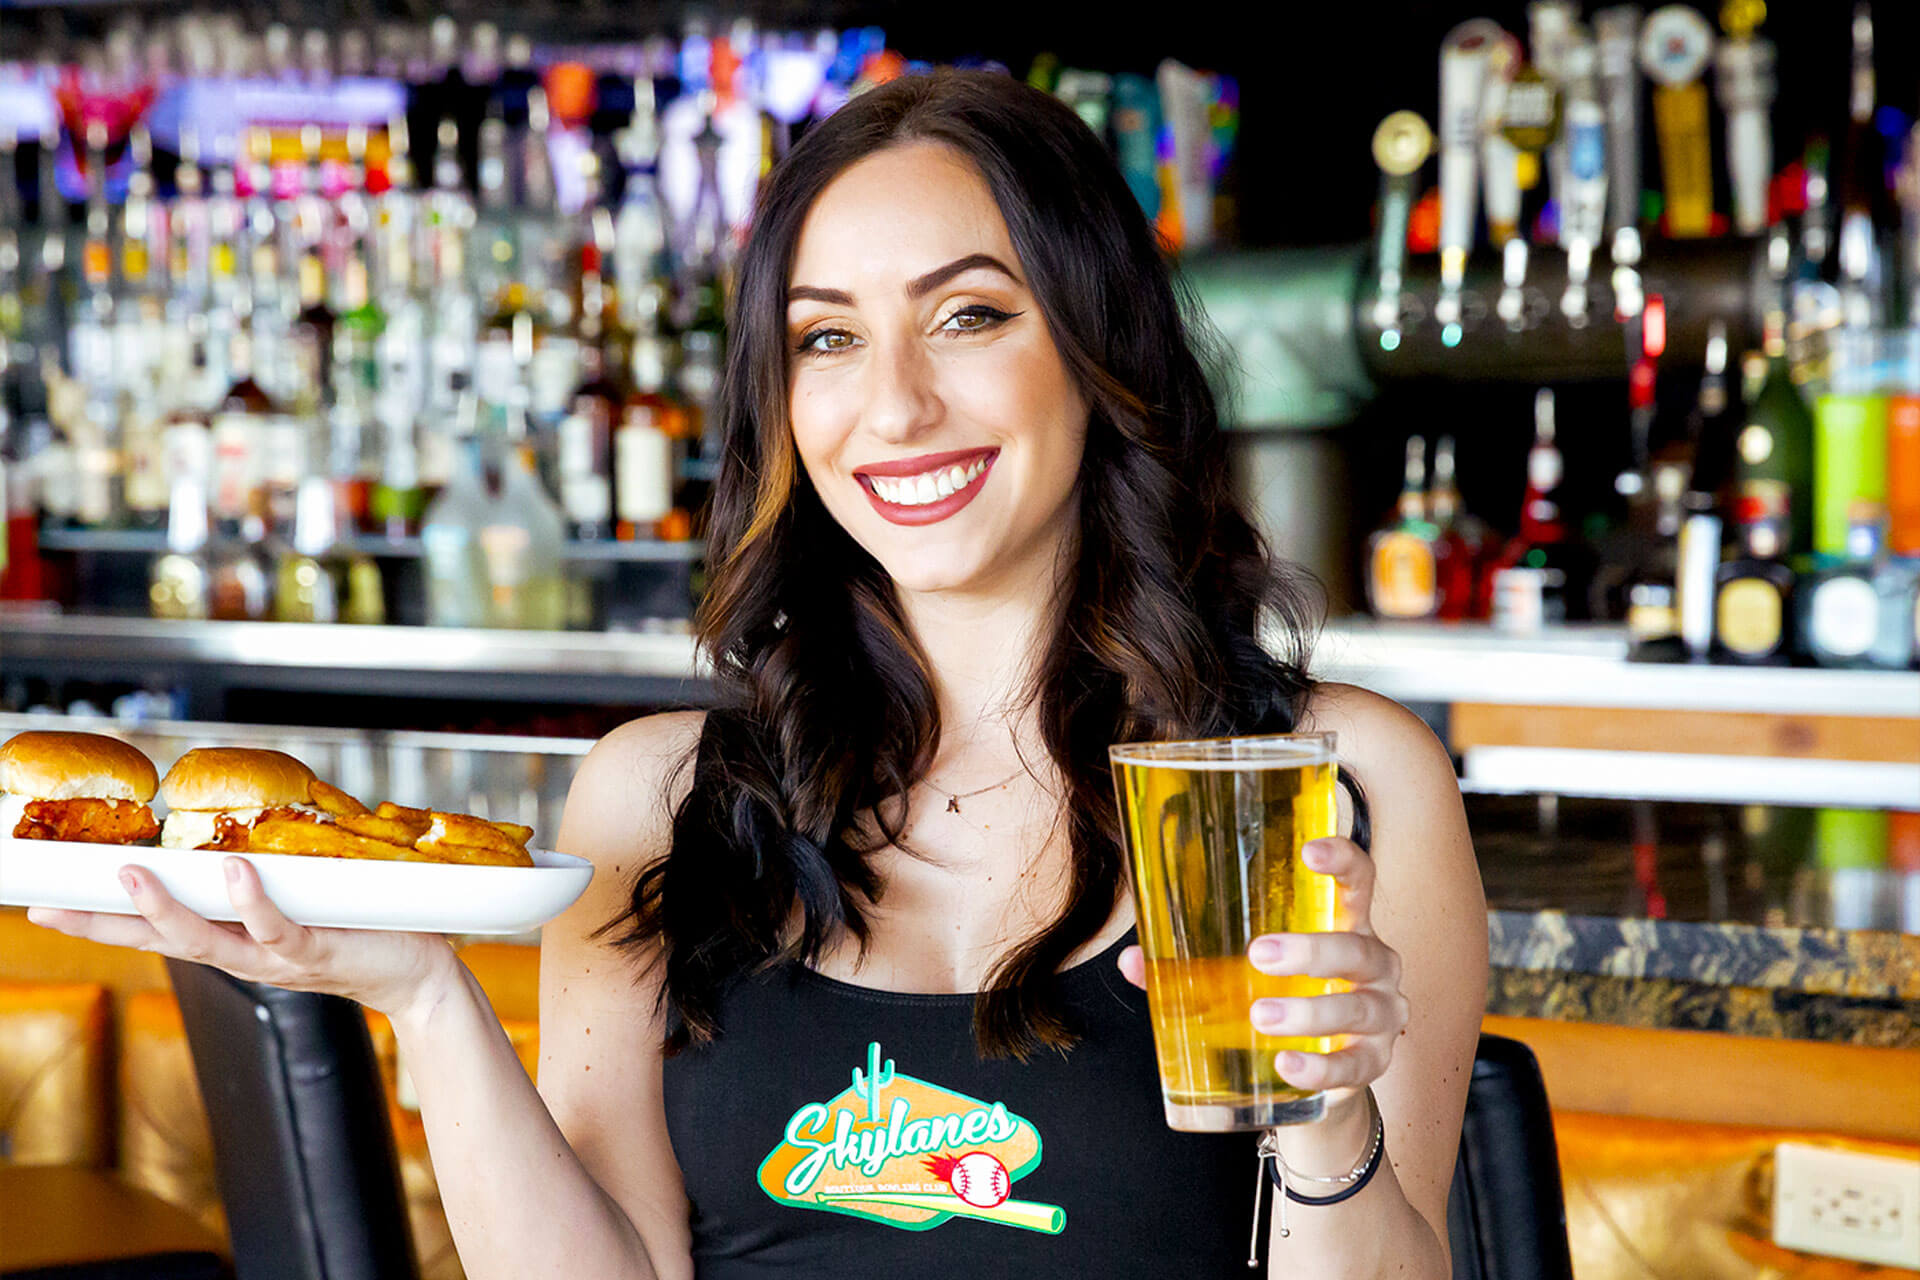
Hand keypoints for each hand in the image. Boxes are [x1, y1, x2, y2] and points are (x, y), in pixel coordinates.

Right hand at [27, 857, 458, 1022]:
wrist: (417, 976)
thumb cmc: (357, 931)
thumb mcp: (296, 902)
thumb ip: (264, 872)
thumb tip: (241, 820)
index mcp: (232, 941)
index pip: (153, 930)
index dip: (99, 920)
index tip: (45, 903)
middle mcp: (243, 955)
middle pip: (158, 941)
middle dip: (103, 923)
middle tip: (50, 904)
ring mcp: (276, 958)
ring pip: (208, 939)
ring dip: (167, 909)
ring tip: (131, 876)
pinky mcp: (316, 951)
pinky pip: (278, 928)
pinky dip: (253, 903)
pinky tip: (234, 874)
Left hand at [1117, 836, 1409, 1102]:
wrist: (1317, 1072)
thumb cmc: (1282, 997)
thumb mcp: (1244, 973)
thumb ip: (1194, 964)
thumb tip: (1131, 959)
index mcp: (1344, 924)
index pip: (1358, 882)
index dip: (1342, 860)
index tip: (1310, 851)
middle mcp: (1374, 964)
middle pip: (1356, 949)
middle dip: (1311, 949)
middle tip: (1259, 954)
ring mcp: (1381, 1015)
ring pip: (1358, 1008)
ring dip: (1310, 1012)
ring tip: (1260, 1016)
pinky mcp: (1373, 1062)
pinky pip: (1355, 1065)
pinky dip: (1322, 1067)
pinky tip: (1288, 1064)